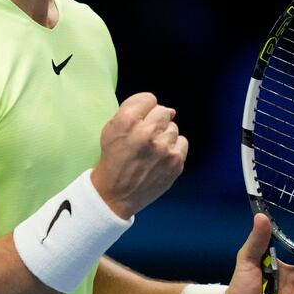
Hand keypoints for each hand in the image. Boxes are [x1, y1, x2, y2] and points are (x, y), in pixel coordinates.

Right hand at [90, 92, 186, 218]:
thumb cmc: (113, 159)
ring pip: (173, 127)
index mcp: (127, 121)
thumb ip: (133, 111)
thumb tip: (169, 110)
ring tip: (152, 149)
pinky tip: (161, 156)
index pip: (149, 99)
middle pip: (163, 111)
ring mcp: (163, 148)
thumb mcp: (111, 129)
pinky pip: (182, 142)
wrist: (116, 194)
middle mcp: (146, 133)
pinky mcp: (175, 162)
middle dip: (155, 121)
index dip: (144, 108)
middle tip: (146, 136)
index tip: (141, 119)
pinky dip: (173, 148)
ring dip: (164, 136)